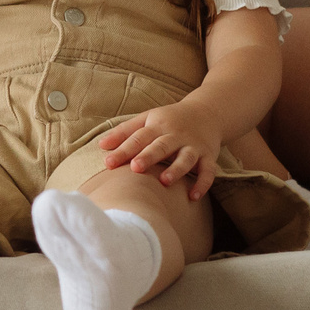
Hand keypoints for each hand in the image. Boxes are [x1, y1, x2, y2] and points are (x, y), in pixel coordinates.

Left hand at [100, 102, 227, 197]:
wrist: (208, 113)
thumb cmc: (170, 119)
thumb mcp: (147, 119)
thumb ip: (124, 132)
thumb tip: (101, 145)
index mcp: (158, 125)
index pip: (138, 138)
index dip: (123, 150)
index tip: (108, 163)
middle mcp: (176, 135)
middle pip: (161, 146)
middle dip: (148, 157)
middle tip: (135, 168)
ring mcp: (194, 146)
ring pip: (185, 158)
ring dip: (176, 169)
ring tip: (164, 181)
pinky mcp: (209, 156)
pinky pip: (208, 171)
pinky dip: (203, 183)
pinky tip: (193, 196)